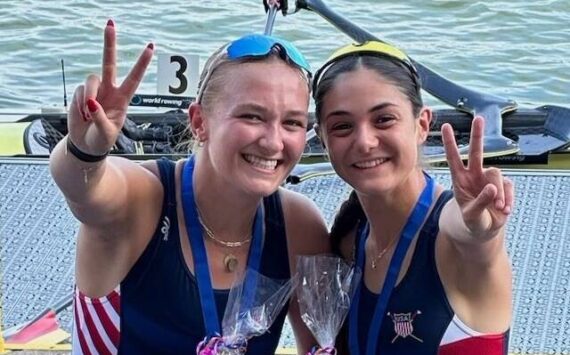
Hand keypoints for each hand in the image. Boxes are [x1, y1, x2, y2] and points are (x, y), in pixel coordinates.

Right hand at [67, 20, 153, 154]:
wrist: (86, 145)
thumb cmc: (101, 140)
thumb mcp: (106, 133)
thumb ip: (100, 117)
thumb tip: (91, 102)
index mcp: (123, 99)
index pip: (134, 78)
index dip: (142, 63)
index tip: (151, 47)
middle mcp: (110, 90)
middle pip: (109, 62)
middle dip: (109, 43)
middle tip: (110, 23)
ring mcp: (94, 91)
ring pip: (91, 79)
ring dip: (89, 94)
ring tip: (88, 113)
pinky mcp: (80, 94)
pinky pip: (78, 92)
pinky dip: (78, 104)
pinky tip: (82, 115)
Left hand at [441, 116, 513, 239]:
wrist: (484, 228)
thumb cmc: (472, 221)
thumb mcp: (472, 215)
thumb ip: (480, 202)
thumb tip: (492, 188)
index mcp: (459, 180)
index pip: (453, 159)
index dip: (450, 143)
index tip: (446, 126)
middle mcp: (473, 175)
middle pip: (476, 152)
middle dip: (477, 135)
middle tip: (478, 118)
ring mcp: (488, 179)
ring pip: (496, 175)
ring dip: (498, 193)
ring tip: (498, 208)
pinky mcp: (503, 185)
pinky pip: (508, 187)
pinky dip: (508, 200)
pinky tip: (504, 210)